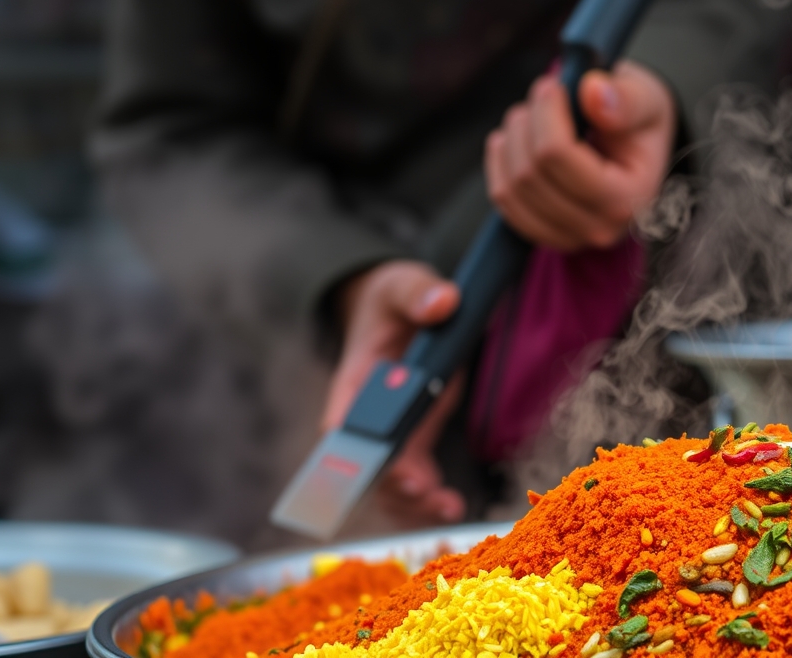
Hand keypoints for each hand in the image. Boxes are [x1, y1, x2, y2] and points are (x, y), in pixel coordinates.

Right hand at [323, 261, 466, 525]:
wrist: (399, 309)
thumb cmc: (391, 298)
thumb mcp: (400, 285)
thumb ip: (417, 292)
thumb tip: (442, 302)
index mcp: (354, 381)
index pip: (340, 425)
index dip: (355, 453)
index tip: (382, 464)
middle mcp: (367, 416)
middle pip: (365, 467)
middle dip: (391, 486)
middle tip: (420, 490)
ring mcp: (392, 432)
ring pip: (390, 483)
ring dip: (412, 503)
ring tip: (446, 507)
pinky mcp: (417, 439)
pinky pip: (416, 479)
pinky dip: (429, 498)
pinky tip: (452, 505)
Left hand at [485, 60, 675, 249]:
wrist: (636, 145)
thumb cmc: (640, 120)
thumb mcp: (646, 100)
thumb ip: (625, 98)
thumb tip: (593, 93)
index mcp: (629, 198)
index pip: (559, 157)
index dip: (545, 114)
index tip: (551, 86)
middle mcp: (599, 229)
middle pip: (530, 174)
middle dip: (527, 124)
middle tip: (543, 94)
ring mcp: (568, 238)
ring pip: (510, 188)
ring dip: (510, 142)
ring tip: (531, 116)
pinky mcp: (544, 234)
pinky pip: (503, 200)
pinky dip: (501, 164)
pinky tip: (515, 140)